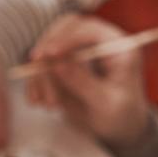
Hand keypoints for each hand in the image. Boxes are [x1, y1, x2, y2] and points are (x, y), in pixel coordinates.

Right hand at [26, 15, 150, 146]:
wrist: (119, 127)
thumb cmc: (122, 115)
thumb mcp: (106, 103)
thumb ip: (84, 82)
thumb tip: (57, 64)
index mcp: (117, 46)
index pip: (88, 29)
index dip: (67, 38)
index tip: (49, 54)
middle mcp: (97, 41)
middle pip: (63, 29)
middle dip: (48, 53)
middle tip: (36, 74)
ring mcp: (79, 49)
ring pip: (48, 48)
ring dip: (41, 74)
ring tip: (49, 105)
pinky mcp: (63, 61)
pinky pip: (42, 64)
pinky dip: (36, 81)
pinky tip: (38, 101)